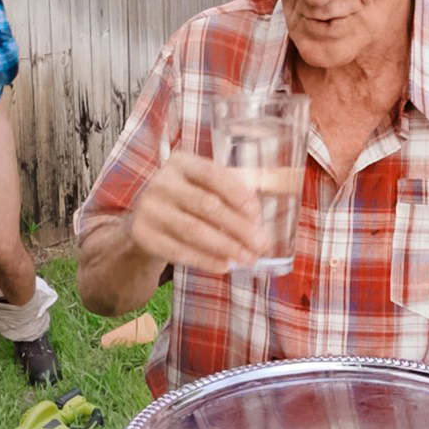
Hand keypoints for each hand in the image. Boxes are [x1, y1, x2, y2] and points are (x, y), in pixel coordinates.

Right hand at [129, 151, 263, 272]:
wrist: (143, 221)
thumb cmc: (187, 200)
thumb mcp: (203, 184)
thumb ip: (236, 186)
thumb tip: (286, 187)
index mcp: (181, 162)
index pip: (213, 174)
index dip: (237, 194)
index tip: (258, 214)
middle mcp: (162, 181)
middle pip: (206, 205)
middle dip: (238, 227)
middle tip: (262, 244)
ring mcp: (149, 208)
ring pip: (193, 230)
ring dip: (225, 246)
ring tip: (249, 258)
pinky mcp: (143, 234)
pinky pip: (178, 250)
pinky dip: (204, 260)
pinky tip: (225, 266)